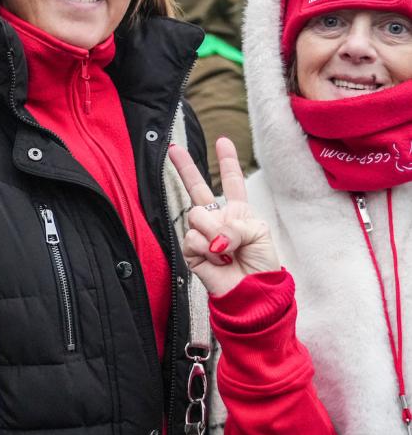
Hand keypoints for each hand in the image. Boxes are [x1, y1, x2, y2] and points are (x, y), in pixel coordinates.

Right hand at [168, 136, 279, 295]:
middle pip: (197, 188)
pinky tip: (216, 259)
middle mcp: (217, 218)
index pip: (232, 182)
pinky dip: (206, 248)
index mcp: (238, 212)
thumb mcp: (259, 234)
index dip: (228, 162)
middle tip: (173, 149)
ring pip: (197, 215)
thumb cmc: (261, 264)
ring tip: (225, 250)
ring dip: (214, 232)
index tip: (222, 142)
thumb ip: (236, 223)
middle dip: (185, 167)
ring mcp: (202, 233)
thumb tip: (212, 232)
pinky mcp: (191, 250)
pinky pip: (192, 238)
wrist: (251, 292)